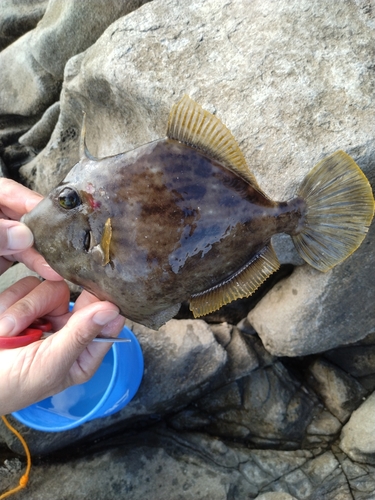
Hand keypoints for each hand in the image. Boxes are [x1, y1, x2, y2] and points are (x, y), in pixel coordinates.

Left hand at [0, 178, 60, 278]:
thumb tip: (23, 235)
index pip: (9, 191)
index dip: (31, 200)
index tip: (52, 213)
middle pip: (24, 215)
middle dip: (44, 231)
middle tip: (63, 241)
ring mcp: (1, 236)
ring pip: (26, 239)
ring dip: (43, 253)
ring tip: (59, 266)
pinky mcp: (2, 253)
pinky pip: (22, 255)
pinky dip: (35, 262)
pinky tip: (49, 270)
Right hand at [0, 278, 123, 414]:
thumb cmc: (10, 385)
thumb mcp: (49, 365)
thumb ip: (79, 335)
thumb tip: (112, 311)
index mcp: (84, 352)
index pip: (107, 320)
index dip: (103, 303)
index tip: (92, 293)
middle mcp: (69, 329)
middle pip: (74, 296)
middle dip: (42, 308)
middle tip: (21, 327)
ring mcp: (47, 315)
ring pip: (47, 287)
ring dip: (21, 311)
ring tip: (6, 334)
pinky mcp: (25, 302)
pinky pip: (25, 285)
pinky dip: (7, 305)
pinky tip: (1, 328)